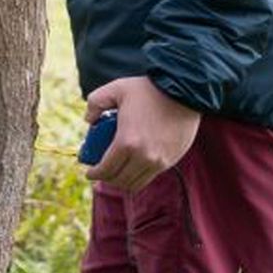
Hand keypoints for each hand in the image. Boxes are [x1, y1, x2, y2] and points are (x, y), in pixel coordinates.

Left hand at [85, 75, 200, 192]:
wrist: (184, 91)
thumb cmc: (148, 90)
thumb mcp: (115, 89)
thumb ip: (95, 103)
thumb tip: (89, 120)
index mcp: (126, 142)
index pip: (106, 170)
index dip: (95, 174)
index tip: (89, 173)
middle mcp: (144, 156)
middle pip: (120, 180)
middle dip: (106, 179)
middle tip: (101, 172)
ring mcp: (159, 161)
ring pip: (136, 183)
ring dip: (123, 181)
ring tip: (117, 171)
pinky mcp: (171, 160)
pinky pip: (151, 176)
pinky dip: (139, 176)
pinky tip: (133, 166)